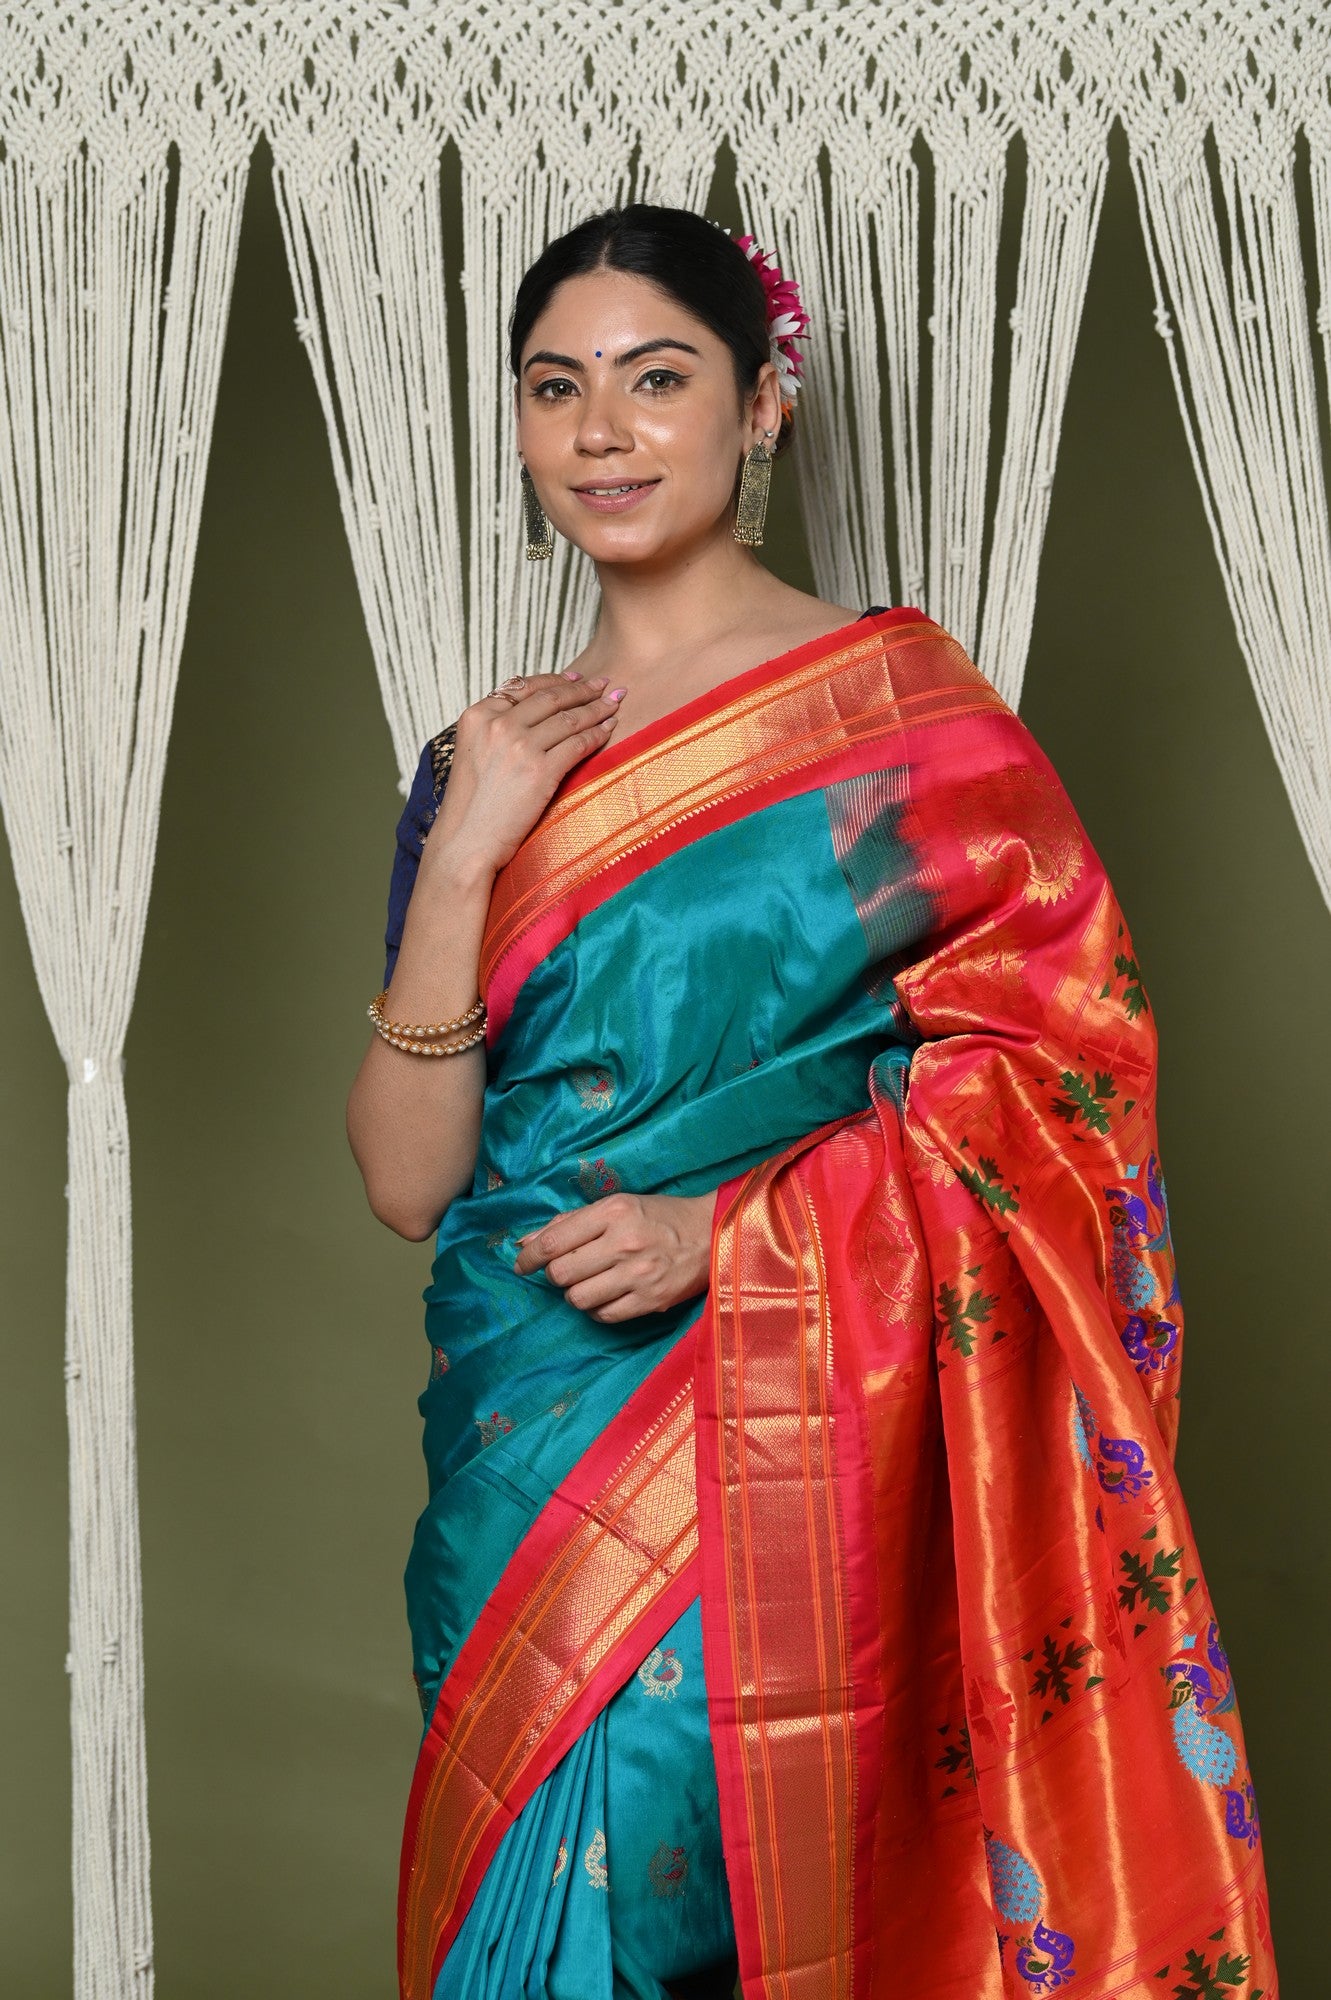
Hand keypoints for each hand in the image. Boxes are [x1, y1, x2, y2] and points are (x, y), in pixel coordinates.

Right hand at [423, 671, 624, 879]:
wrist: (466, 841)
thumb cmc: (472, 805)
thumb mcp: (473, 754)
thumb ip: (496, 730)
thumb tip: (531, 713)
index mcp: (477, 716)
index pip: (525, 688)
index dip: (555, 680)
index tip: (577, 678)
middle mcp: (497, 725)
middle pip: (550, 698)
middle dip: (582, 689)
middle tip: (604, 684)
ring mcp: (519, 746)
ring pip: (569, 718)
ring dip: (596, 708)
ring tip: (613, 703)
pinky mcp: (539, 771)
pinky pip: (578, 744)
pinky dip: (598, 734)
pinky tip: (609, 729)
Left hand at [514, 1191, 714, 1322]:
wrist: (712, 1235)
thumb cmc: (659, 1216)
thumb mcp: (618, 1205)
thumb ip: (570, 1222)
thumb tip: (526, 1242)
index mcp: (612, 1212)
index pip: (553, 1241)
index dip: (529, 1257)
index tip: (522, 1264)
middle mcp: (623, 1243)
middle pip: (562, 1273)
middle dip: (556, 1275)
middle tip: (567, 1270)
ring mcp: (638, 1275)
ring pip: (578, 1298)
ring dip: (576, 1293)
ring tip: (590, 1282)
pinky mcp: (650, 1301)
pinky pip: (604, 1316)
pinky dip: (598, 1309)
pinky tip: (607, 1295)